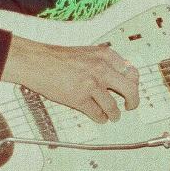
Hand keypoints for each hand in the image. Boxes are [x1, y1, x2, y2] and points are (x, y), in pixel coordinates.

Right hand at [0, 35, 139, 123]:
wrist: (35, 61)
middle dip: (134, 100)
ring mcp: (91, 85)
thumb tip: (119, 76)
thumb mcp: (87, 52)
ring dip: (115, 114)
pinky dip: (100, 118)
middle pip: (130, 89)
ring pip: (114, 106)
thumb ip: (103, 62)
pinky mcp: (79, 99)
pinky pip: (97, 113)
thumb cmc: (57, 57)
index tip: (133, 88)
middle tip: (131, 105)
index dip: (133, 82)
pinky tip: (100, 118)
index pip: (130, 71)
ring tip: (114, 115)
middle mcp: (101, 69)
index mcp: (104, 55)